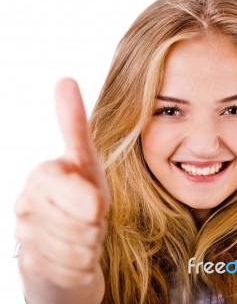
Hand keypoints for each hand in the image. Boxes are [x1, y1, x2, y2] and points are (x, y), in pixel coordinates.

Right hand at [15, 79, 110, 291]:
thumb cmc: (83, 203)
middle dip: (94, 224)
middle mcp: (26, 204)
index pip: (63, 185)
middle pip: (78, 219)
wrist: (72, 250)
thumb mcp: (86, 162)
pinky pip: (70, 270)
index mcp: (41, 176)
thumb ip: (73, 126)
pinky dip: (81, 267)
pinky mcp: (31, 267)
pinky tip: (75, 258)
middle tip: (90, 221)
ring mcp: (26, 236)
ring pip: (75, 247)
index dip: (87, 199)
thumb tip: (64, 80)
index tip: (96, 207)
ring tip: (82, 237)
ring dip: (89, 245)